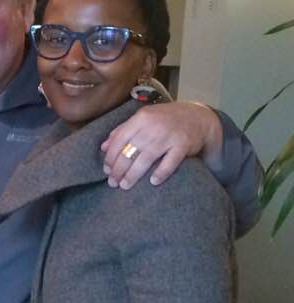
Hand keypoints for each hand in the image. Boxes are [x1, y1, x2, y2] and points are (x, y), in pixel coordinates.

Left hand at [101, 101, 222, 188]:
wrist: (199, 117)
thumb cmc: (166, 119)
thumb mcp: (144, 118)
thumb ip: (123, 130)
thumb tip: (103, 147)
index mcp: (141, 118)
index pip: (119, 139)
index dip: (111, 156)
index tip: (106, 170)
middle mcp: (153, 126)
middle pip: (131, 150)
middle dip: (119, 168)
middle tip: (113, 182)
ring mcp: (169, 135)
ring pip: (146, 158)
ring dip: (134, 174)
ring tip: (125, 185)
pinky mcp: (183, 145)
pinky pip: (170, 162)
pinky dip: (161, 172)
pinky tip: (153, 182)